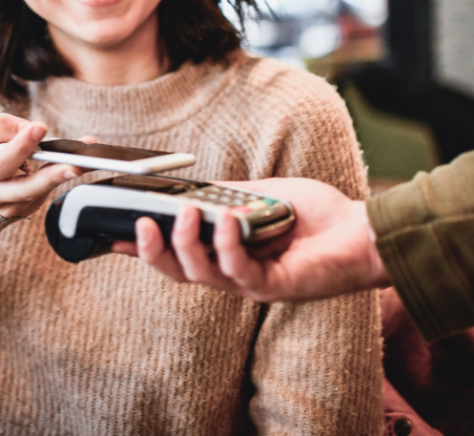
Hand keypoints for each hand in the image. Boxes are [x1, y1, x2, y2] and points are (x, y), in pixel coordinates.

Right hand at [0, 114, 90, 218]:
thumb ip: (2, 126)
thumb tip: (32, 130)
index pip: (0, 164)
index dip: (21, 147)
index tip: (40, 128)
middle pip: (24, 189)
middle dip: (51, 176)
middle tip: (75, 164)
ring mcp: (7, 206)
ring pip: (38, 194)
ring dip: (63, 173)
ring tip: (85, 156)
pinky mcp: (23, 208)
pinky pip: (45, 194)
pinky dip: (60, 176)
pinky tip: (74, 162)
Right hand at [112, 178, 388, 301]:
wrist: (361, 230)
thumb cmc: (314, 214)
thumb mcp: (259, 196)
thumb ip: (225, 196)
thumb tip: (190, 188)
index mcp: (224, 253)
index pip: (175, 254)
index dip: (143, 247)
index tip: (112, 232)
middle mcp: (232, 273)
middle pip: (179, 272)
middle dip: (153, 251)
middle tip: (141, 224)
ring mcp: (252, 283)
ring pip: (202, 274)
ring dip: (187, 244)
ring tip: (185, 213)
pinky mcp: (274, 286)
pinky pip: (239, 271)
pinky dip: (227, 244)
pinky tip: (228, 220)